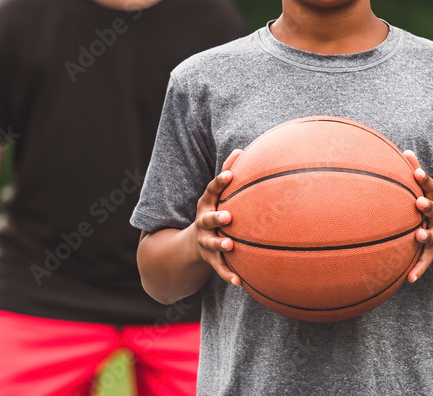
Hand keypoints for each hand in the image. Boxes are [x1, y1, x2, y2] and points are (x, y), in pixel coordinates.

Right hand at [193, 149, 242, 285]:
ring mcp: (205, 242)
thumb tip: (240, 149)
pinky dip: (228, 274)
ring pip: (211, 244)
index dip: (219, 183)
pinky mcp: (210, 259)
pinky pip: (220, 268)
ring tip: (230, 246)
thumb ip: (228, 172)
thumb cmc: (213, 212)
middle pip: (207, 219)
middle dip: (216, 217)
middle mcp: (203, 223)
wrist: (192, 244)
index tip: (229, 175)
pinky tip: (240, 282)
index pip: (211, 191)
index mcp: (207, 205)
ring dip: (220, 245)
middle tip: (227, 216)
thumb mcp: (216, 195)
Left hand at [403, 150, 432, 282]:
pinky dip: (417, 270)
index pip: (431, 188)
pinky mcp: (431, 254)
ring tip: (418, 236)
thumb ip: (416, 172)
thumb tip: (406, 150)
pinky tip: (409, 279)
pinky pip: (424, 263)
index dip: (425, 180)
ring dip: (425, 236)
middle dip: (428, 206)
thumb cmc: (429, 211)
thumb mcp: (427, 193)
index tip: (417, 172)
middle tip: (418, 202)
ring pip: (431, 236)